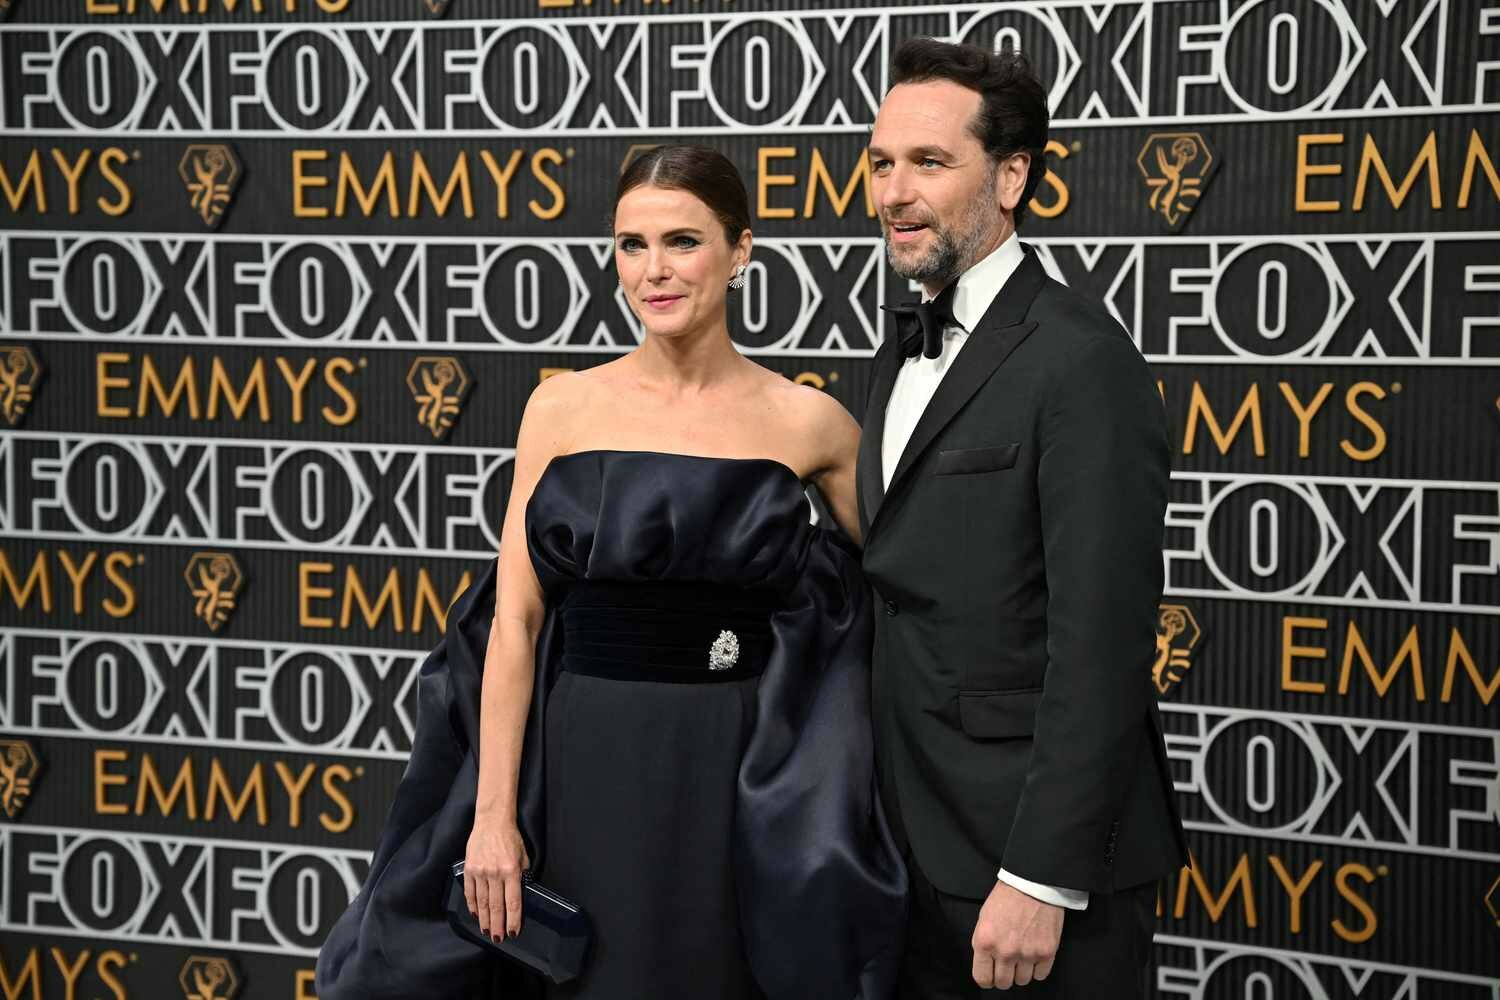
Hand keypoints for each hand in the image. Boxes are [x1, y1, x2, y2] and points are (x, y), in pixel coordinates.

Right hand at [464, 817, 530, 940]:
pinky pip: (470, 892)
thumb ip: (522, 876)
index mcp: (512, 871)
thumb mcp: (524, 857)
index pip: (513, 902)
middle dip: (497, 925)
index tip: (513, 932)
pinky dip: (472, 905)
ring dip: (484, 920)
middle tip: (498, 939)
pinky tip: (475, 915)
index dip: (513, 920)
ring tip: (486, 931)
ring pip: (482, 902)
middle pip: (495, 906)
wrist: (492, 821)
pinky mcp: (469, 869)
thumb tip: (519, 895)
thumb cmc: (511, 838)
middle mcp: (495, 873)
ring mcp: (480, 872)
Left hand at [970, 879, 1064, 988]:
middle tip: (1008, 964)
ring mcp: (1027, 954)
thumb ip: (984, 944)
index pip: (982, 978)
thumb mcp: (984, 919)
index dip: (987, 978)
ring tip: (1023, 956)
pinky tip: (1035, 954)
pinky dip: (1038, 968)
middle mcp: (1005, 952)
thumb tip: (988, 964)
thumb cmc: (1005, 898)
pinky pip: (1041, 975)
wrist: (1032, 883)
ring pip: (1023, 981)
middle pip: (1003, 983)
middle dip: (1004, 976)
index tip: (991, 974)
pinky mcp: (1047, 952)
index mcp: (984, 942)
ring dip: (1022, 971)